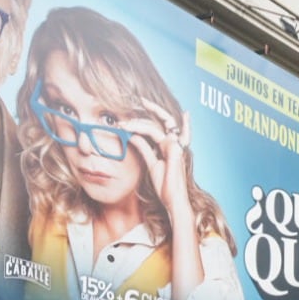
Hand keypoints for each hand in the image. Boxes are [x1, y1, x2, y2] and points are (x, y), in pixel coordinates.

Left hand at [126, 101, 192, 220]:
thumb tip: (134, 137)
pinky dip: (140, 130)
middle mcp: (176, 144)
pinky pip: (153, 134)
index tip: (146, 105)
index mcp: (172, 147)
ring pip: (154, 126)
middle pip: (166, 119)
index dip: (158, 114)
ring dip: (136, 123)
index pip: (166, 125)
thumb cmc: (165, 185)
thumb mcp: (152, 164)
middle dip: (154, 107)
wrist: (172, 199)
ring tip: (122, 124)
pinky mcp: (174, 150)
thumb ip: (145, 149)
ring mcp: (175, 146)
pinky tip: (128, 129)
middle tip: (141, 99)